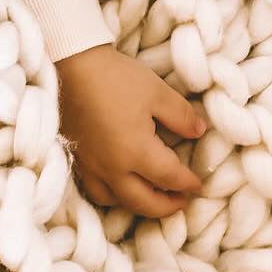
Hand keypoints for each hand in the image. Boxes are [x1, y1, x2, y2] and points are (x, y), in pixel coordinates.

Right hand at [55, 44, 205, 216]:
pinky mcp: (77, 158)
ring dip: (137, 204)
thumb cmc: (116, 77)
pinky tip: (119, 185)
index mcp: (136, 152)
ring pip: (116, 200)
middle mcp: (113, 168)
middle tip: (181, 202)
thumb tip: (199, 131)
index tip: (199, 185)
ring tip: (150, 195)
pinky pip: (95, 190)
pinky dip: (112, 195)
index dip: (187, 183)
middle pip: (142, 201)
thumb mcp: (157, 92)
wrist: (72, 65)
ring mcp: (92, 166)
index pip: (169, 178)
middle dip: (165, 206)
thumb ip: (181, 116)